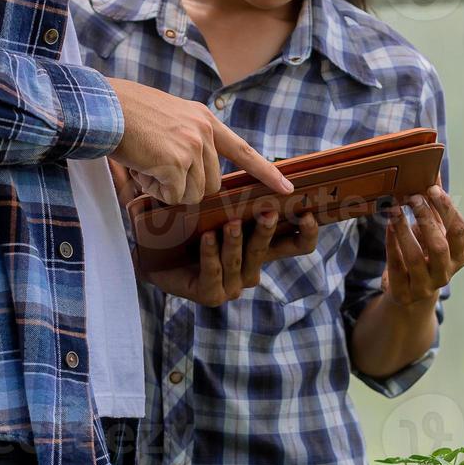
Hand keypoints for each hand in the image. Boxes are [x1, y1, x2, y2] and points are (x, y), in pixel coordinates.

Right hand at [106, 78, 290, 205]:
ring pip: (191, 194)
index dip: (265, 172)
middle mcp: (204, 132)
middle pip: (210, 185)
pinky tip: (140, 168)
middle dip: (184, 187)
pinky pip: (172, 196)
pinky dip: (153, 190)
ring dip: (166, 189)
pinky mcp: (176, 162)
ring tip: (145, 163)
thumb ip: (189, 142)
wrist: (102, 106)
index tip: (286, 188)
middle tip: (155, 167)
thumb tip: (195, 182)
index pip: (243, 150)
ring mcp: (192, 147)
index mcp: (204, 120)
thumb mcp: (169, 119)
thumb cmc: (126, 114)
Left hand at [142, 210, 319, 306]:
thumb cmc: (190, 226)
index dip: (309, 232)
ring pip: (240, 262)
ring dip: (235, 242)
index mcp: (261, 248)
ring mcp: (233, 285)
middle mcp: (252, 268)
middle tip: (268, 212)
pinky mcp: (212, 295)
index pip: (299, 244)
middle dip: (266, 231)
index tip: (309, 213)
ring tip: (229, 224)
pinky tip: (206, 238)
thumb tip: (269, 169)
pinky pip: (215, 274)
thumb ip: (244, 196)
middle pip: (267, 250)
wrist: (154, 253)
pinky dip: (211, 255)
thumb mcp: (221, 206)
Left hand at [381, 184, 463, 309]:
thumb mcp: (433, 231)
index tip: (432, 189)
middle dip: (426, 219)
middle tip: (412, 197)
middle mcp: (445, 274)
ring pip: (416, 258)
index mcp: (459, 257)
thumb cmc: (424, 253)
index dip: (447, 209)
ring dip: (404, 230)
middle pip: (440, 246)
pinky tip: (387, 226)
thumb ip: (434, 205)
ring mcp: (425, 287)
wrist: (410, 293)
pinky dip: (391, 245)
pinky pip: (396, 267)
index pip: (459, 231)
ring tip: (394, 208)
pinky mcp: (403, 293)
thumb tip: (432, 165)